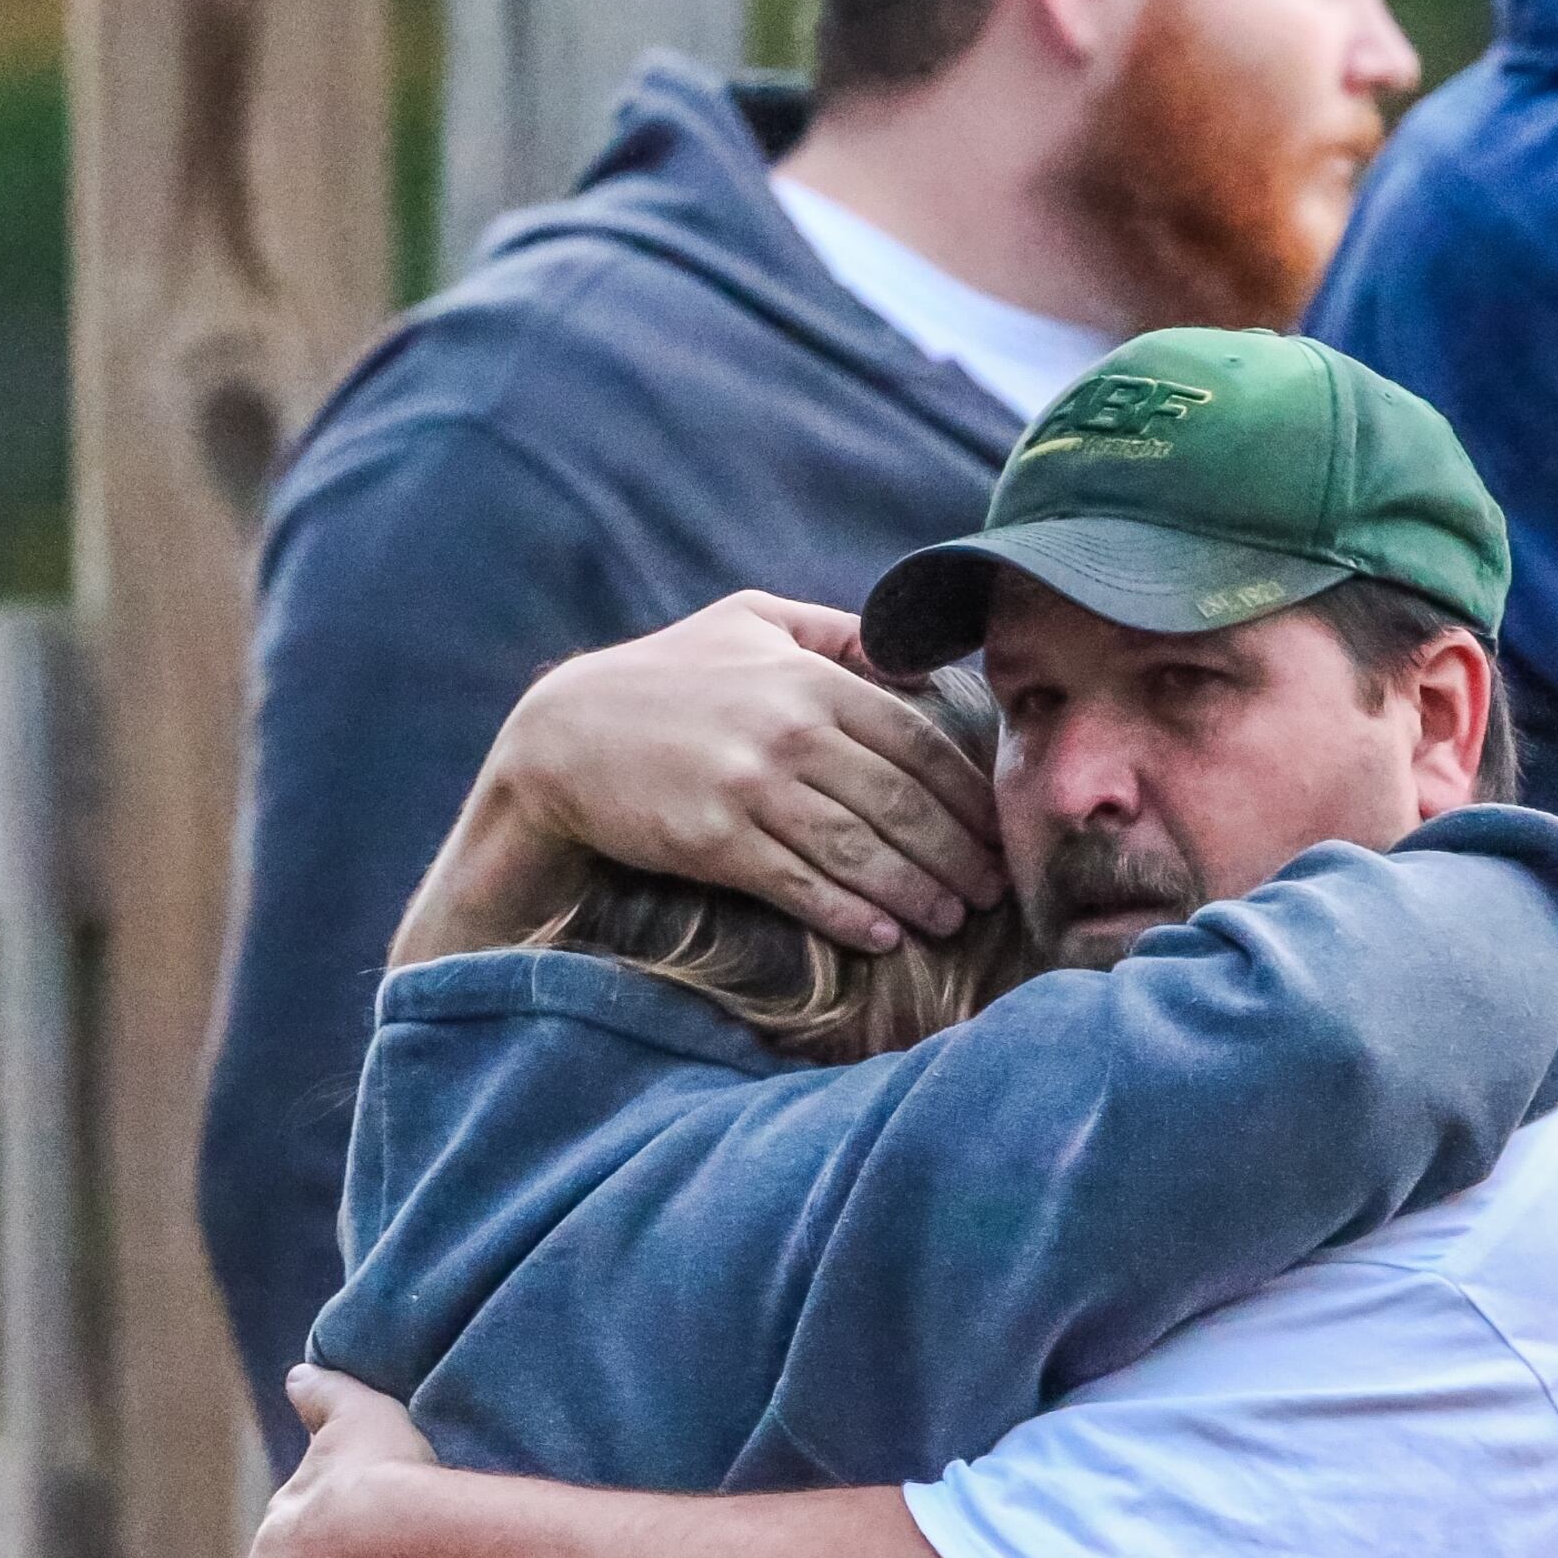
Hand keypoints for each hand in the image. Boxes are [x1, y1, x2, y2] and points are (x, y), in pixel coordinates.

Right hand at [492, 592, 1003, 950]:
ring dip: (915, 892)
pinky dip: (849, 914)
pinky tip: (882, 934)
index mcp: (808, 678)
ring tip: (950, 918)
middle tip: (991, 890)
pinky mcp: (713, 841)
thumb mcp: (748, 622)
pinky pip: (800, 885)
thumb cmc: (663, 677)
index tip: (997, 831)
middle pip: (901, 804)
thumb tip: (917, 658)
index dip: (968, 795)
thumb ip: (836, 632)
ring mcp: (749, 789)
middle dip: (956, 854)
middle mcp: (788, 732)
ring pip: (860, 851)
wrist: (560, 736)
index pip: (918, 743)